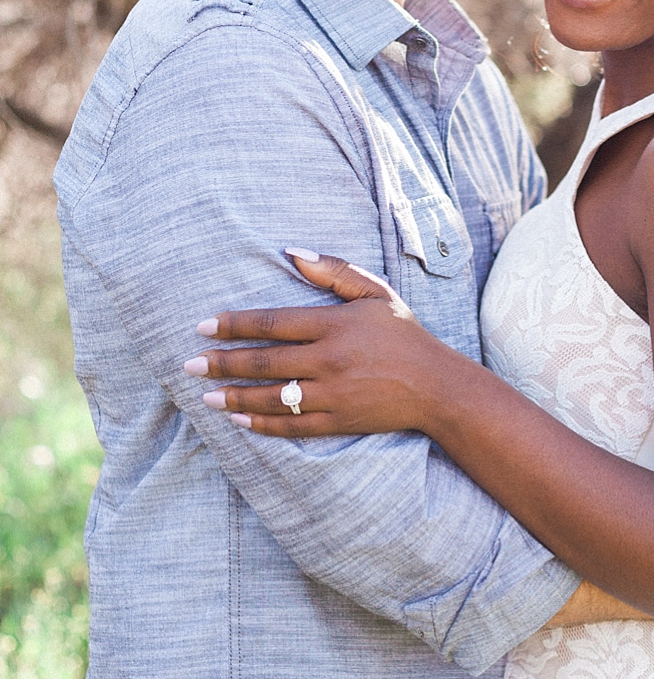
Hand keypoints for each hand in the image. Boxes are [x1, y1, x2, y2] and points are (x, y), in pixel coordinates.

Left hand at [185, 252, 452, 435]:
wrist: (438, 386)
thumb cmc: (403, 334)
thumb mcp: (375, 292)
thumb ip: (334, 271)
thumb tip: (291, 251)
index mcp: (335, 325)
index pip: (273, 323)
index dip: (235, 325)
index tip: (204, 326)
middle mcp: (330, 361)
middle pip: (265, 362)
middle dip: (223, 363)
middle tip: (189, 365)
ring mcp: (334, 396)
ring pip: (272, 398)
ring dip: (235, 397)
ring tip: (206, 396)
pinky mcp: (339, 423)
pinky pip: (292, 427)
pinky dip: (262, 425)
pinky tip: (239, 421)